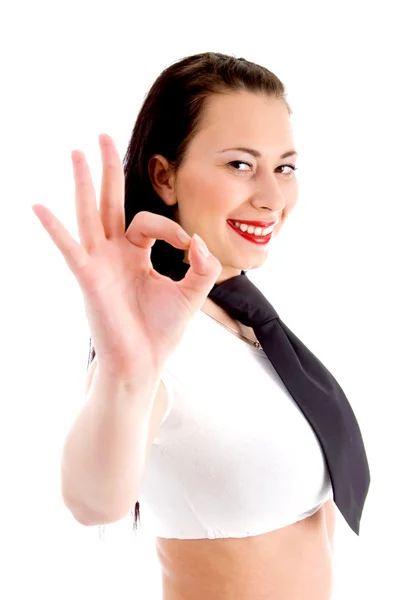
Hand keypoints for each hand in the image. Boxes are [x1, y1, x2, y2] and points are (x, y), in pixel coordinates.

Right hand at [32, 134, 221, 376]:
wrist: (144, 363)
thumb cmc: (161, 331)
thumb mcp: (192, 293)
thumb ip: (202, 265)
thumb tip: (198, 241)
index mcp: (137, 254)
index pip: (149, 222)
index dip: (173, 228)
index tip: (190, 248)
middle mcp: (115, 254)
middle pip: (109, 203)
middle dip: (108, 170)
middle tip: (102, 136)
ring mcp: (99, 264)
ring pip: (90, 215)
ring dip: (84, 184)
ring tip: (77, 153)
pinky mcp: (89, 279)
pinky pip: (70, 249)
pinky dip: (55, 229)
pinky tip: (39, 207)